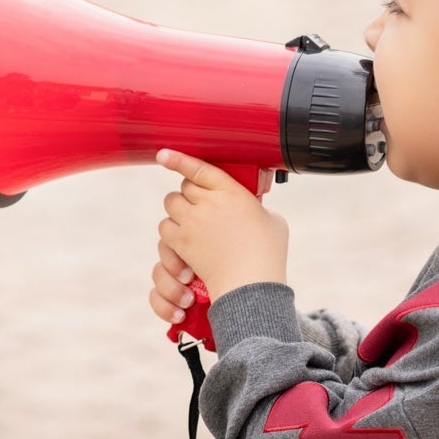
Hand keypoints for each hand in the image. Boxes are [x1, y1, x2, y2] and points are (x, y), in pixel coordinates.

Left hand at [149, 150, 288, 321]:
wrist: (251, 283)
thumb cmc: (268, 255)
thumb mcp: (273, 221)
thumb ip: (257, 209)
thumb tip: (251, 211)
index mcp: (232, 191)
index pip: (200, 169)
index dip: (180, 160)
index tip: (164, 154)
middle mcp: (209, 202)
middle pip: (185, 187)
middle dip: (191, 194)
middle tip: (200, 206)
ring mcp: (193, 221)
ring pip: (171, 204)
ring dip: (178, 210)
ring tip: (190, 222)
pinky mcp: (183, 241)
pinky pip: (165, 228)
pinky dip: (171, 231)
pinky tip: (182, 238)